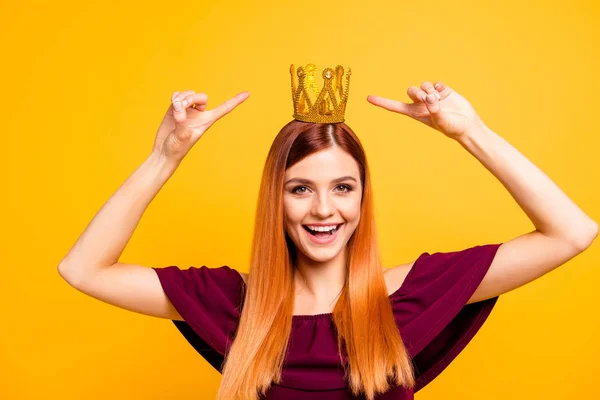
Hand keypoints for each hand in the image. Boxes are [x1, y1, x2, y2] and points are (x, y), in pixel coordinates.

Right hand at [152, 90, 249, 162]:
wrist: (164, 151)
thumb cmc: (177, 148)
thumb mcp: (182, 137)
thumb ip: (181, 120)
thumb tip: (178, 107)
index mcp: (207, 121)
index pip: (224, 109)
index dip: (235, 101)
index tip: (248, 93)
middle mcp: (199, 114)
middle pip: (201, 97)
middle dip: (190, 98)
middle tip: (180, 105)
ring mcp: (187, 110)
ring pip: (189, 94)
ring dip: (181, 97)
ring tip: (174, 105)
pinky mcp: (175, 108)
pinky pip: (178, 95)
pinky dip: (175, 96)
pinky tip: (172, 102)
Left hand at [367, 81, 486, 140]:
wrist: (468, 126)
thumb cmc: (453, 128)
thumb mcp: (442, 122)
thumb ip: (435, 110)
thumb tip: (430, 97)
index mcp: (416, 113)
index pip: (395, 107)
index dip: (382, 102)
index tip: (368, 98)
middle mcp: (422, 104)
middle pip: (411, 91)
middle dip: (418, 93)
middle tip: (428, 99)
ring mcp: (432, 96)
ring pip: (423, 85)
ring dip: (428, 89)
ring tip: (438, 97)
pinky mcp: (443, 91)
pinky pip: (436, 83)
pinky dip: (439, 86)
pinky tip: (444, 93)